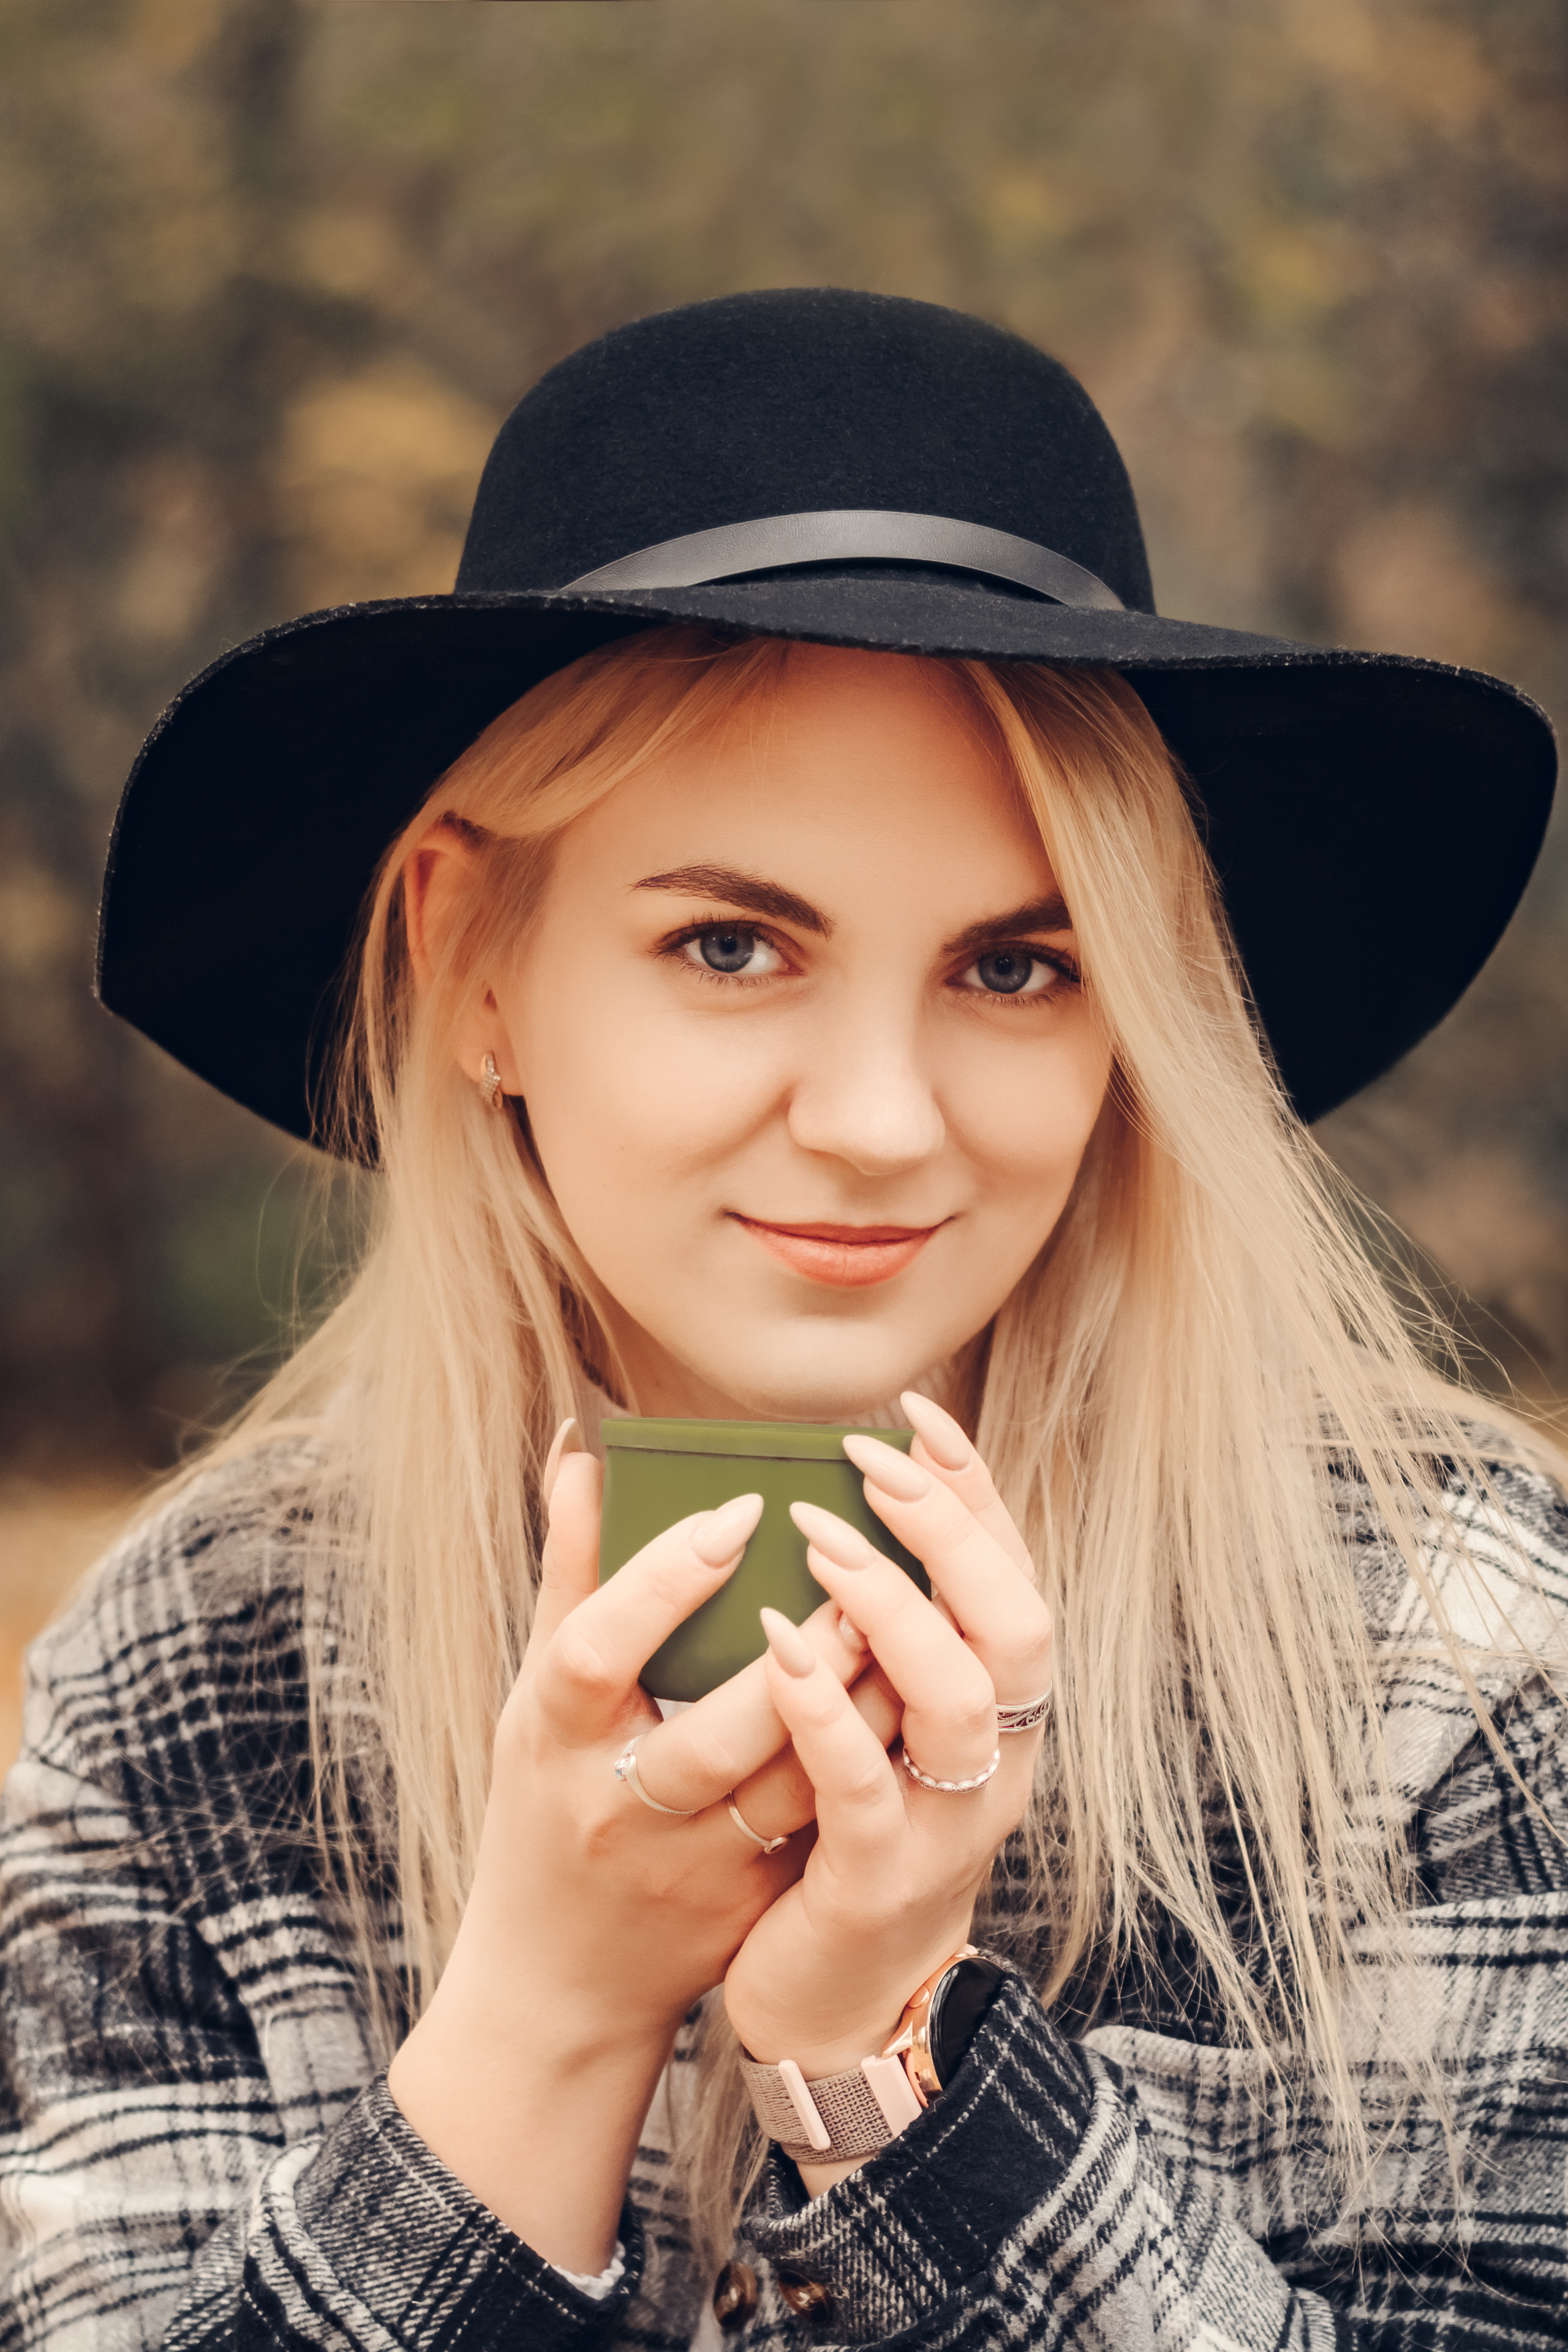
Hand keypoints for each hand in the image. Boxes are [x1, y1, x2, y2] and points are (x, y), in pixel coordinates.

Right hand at [387, 1421, 895, 2267]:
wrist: (560, 1982)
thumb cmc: (548, 1803)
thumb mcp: (538, 1695)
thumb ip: (571, 1575)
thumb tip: (584, 1453)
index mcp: (553, 1740)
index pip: (595, 1652)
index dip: (663, 1579)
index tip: (740, 1507)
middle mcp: (620, 1809)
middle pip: (711, 1732)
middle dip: (794, 1651)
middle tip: (860, 1557)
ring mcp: (695, 1868)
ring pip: (794, 1785)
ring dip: (858, 1702)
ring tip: (911, 1614)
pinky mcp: (755, 1903)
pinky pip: (829, 1823)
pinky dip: (874, 1759)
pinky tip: (919, 1697)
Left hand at [722, 1393, 1050, 2097]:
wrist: (835, 2004)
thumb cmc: (842, 1837)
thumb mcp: (878, 1725)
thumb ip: (873, 1633)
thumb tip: (825, 1499)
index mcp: (995, 1714)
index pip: (1012, 1578)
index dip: (975, 1494)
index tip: (920, 1412)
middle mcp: (994, 1763)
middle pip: (1016, 1626)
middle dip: (948, 1531)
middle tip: (866, 1458)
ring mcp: (945, 1825)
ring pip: (958, 1701)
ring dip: (892, 1609)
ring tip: (819, 1538)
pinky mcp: (879, 1882)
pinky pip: (865, 1789)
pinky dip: (827, 1711)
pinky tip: (778, 1648)